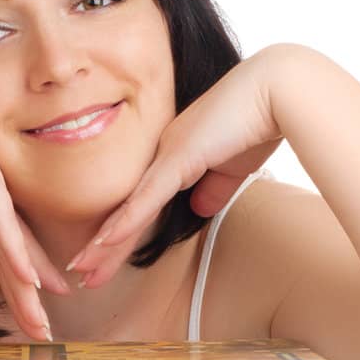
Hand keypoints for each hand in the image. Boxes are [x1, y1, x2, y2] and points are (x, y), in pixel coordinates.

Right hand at [0, 54, 71, 339]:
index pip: (5, 248)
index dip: (19, 278)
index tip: (33, 304)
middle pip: (16, 258)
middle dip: (29, 298)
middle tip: (43, 332)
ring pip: (15, 251)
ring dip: (27, 291)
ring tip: (41, 324)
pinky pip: (3, 228)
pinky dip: (17, 256)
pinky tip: (31, 282)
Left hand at [64, 47, 288, 289]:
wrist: (278, 88)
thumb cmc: (261, 120)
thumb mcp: (234, 166)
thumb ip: (214, 187)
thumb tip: (198, 207)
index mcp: (176, 154)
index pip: (143, 203)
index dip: (122, 231)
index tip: (103, 256)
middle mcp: (164, 153)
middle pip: (128, 209)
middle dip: (103, 245)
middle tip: (80, 271)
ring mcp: (168, 154)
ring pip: (129, 208)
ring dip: (104, 243)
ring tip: (80, 269)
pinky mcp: (180, 156)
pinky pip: (146, 198)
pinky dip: (125, 223)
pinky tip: (104, 244)